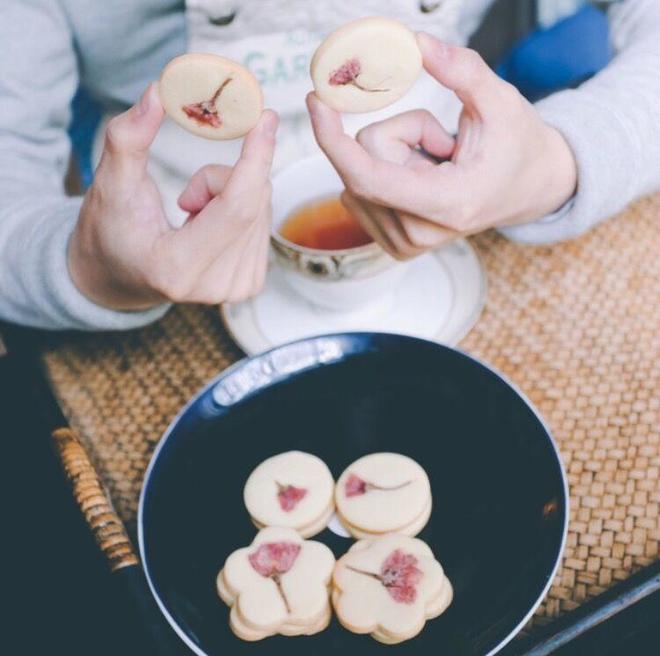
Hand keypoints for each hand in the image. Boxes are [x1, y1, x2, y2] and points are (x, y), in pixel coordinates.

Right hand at [69, 83, 277, 309]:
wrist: (120, 277)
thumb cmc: (111, 232)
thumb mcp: (111, 184)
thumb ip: (129, 138)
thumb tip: (159, 92)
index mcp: (177, 267)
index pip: (236, 208)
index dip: (255, 160)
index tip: (267, 120)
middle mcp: (213, 286)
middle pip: (250, 202)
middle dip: (224, 177)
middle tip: (189, 192)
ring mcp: (235, 289)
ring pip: (262, 209)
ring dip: (231, 193)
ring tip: (191, 216)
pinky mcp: (250, 284)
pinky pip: (264, 222)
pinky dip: (241, 208)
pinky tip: (210, 226)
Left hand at [307, 33, 576, 258]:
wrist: (529, 190)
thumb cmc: (518, 147)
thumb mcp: (500, 101)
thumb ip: (460, 70)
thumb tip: (416, 43)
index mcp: (447, 204)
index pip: (368, 178)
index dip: (333, 139)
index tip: (316, 101)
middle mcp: (419, 233)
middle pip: (367, 163)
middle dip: (396, 133)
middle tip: (441, 140)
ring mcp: (405, 243)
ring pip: (359, 177)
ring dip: (393, 153)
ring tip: (437, 163)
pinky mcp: (394, 243)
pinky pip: (359, 190)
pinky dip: (385, 171)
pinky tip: (422, 177)